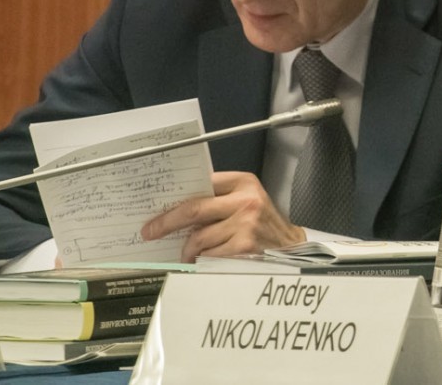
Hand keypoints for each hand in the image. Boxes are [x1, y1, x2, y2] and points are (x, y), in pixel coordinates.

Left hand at [141, 171, 305, 261]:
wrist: (291, 246)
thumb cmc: (264, 223)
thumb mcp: (248, 199)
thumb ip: (220, 198)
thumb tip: (177, 207)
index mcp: (243, 183)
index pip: (200, 188)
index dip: (175, 202)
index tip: (157, 212)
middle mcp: (245, 201)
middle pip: (193, 210)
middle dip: (166, 223)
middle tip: (151, 232)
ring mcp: (245, 224)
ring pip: (199, 238)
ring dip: (189, 249)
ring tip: (190, 253)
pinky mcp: (244, 246)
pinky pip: (209, 255)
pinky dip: (204, 260)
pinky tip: (210, 259)